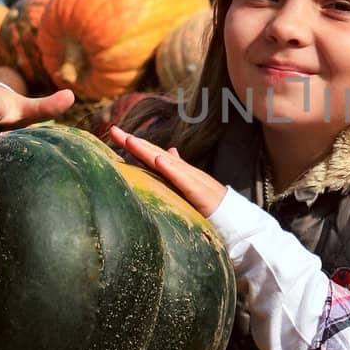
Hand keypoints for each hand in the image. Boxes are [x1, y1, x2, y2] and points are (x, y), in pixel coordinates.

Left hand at [109, 126, 226, 217]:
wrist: (237, 219)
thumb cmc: (212, 205)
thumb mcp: (190, 186)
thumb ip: (178, 170)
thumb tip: (167, 151)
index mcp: (179, 172)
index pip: (153, 154)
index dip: (135, 144)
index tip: (114, 132)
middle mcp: (184, 172)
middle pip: (155, 153)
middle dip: (134, 142)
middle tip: (112, 130)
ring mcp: (193, 180)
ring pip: (166, 163)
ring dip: (148, 150)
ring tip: (130, 139)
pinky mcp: (201, 192)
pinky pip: (184, 180)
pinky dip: (171, 169)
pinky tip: (159, 160)